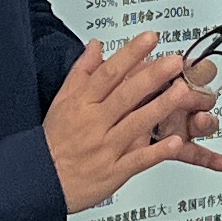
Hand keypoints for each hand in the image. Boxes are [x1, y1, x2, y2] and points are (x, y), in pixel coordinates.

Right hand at [46, 30, 221, 210]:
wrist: (40, 181)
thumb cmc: (54, 141)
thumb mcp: (62, 101)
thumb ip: (82, 72)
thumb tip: (96, 46)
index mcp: (82, 103)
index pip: (109, 73)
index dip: (131, 54)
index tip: (150, 38)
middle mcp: (94, 123)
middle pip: (125, 95)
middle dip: (152, 76)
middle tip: (174, 62)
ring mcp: (105, 148)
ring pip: (135, 124)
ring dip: (159, 107)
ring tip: (181, 92)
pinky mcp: (113, 172)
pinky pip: (137, 160)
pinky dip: (156, 152)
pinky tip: (174, 141)